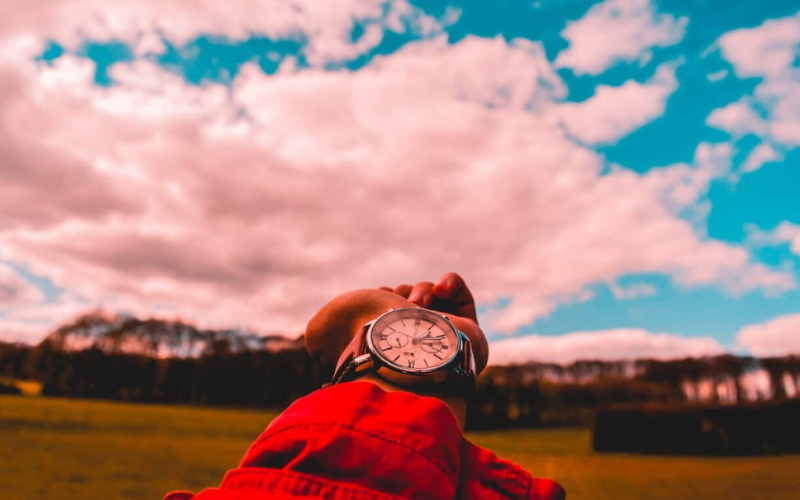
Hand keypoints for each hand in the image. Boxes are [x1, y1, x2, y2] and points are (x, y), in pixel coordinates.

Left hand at [304, 272, 487, 430]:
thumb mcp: (325, 335)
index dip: (386, 296)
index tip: (381, 292)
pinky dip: (451, 284)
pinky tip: (440, 289)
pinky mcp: (470, 330)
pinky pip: (463, 297)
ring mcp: (444, 340)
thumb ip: (322, 337)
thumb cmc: (365, 347)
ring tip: (417, 302)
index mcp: (387, 351)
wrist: (406, 363)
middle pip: (414, 305)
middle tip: (402, 301)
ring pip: (435, 299)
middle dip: (405, 294)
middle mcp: (418, 348)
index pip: (391, 314)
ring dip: (423, 291)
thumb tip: (316, 345)